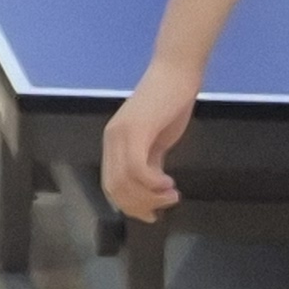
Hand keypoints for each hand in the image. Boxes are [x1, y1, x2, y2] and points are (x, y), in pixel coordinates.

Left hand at [101, 62, 197, 221]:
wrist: (176, 73)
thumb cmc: (170, 103)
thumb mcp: (157, 140)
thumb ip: (150, 162)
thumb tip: (151, 188)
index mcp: (113, 144)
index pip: (111, 186)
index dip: (130, 205)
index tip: (152, 215)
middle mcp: (111, 140)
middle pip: (115, 189)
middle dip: (141, 205)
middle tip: (165, 205)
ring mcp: (121, 135)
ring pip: (125, 182)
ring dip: (150, 197)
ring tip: (171, 195)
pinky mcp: (135, 130)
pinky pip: (137, 168)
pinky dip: (153, 183)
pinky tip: (169, 183)